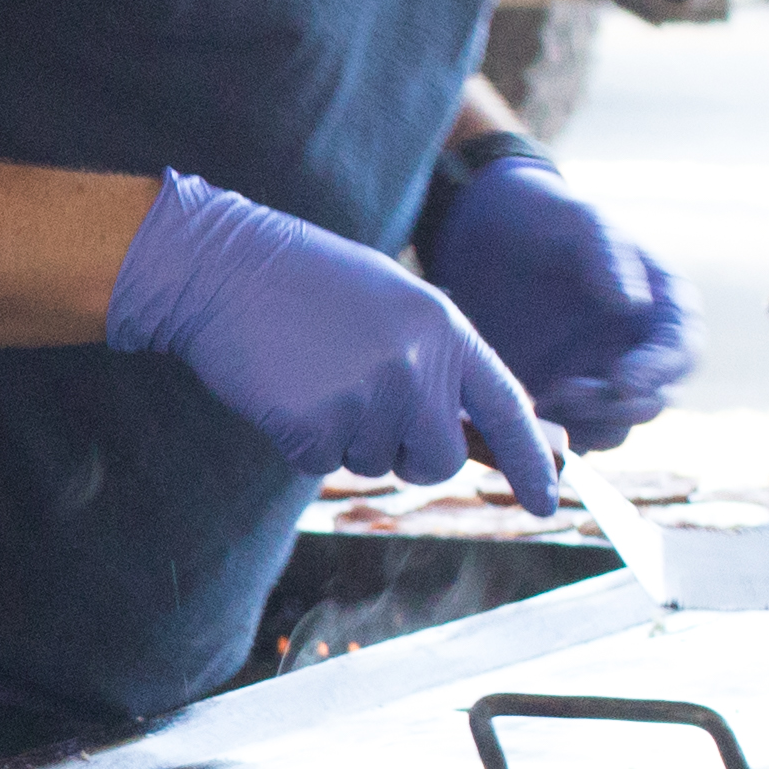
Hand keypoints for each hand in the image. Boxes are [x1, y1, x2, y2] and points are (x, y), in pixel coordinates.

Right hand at [106, 172, 554, 492]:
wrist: (222, 266)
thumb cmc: (307, 284)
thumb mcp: (394, 305)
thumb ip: (437, 361)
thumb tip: (464, 432)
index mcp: (445, 331)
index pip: (508, 409)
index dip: (531, 461)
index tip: (546, 502)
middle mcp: (416, 367)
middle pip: (438, 461)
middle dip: (406, 454)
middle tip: (363, 407)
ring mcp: (367, 398)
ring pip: (374, 465)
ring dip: (343, 437)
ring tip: (314, 375)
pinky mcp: (314, 425)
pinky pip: (320, 463)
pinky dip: (298, 438)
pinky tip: (284, 387)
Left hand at [422, 138, 698, 445]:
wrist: (483, 234)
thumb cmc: (546, 218)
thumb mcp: (580, 221)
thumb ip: (609, 255)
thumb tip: (634, 305)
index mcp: (663, 307)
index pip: (682, 350)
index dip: (661, 370)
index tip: (625, 378)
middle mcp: (640, 350)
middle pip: (655, 398)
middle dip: (621, 405)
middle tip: (572, 393)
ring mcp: (600, 377)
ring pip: (615, 426)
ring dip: (588, 425)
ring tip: (544, 399)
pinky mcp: (559, 397)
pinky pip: (570, 433)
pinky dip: (555, 435)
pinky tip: (522, 415)